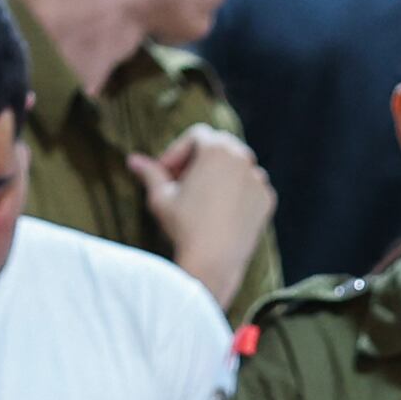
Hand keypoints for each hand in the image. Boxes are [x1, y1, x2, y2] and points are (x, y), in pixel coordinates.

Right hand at [129, 129, 275, 299]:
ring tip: (200, 197)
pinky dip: (237, 192)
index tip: (165, 173)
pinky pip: (251, 187)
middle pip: (219, 145)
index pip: (196, 136)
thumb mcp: (160, 197)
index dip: (177, 152)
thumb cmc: (183, 227)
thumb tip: (132, 160)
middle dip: (199, 159)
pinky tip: (219, 211)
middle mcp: (242, 157)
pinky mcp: (267, 199)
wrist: (213, 263)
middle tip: (181, 182)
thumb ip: (150, 173)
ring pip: (237, 165)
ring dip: (219, 174)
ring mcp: (258, 178)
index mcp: (216, 148)